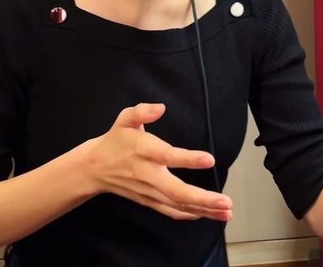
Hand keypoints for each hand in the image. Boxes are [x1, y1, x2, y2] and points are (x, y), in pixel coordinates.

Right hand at [85, 103, 231, 221]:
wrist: (95, 168)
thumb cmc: (116, 140)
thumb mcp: (125, 119)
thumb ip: (141, 111)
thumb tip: (160, 108)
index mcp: (144, 151)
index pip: (168, 156)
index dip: (188, 159)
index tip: (210, 159)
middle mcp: (148, 175)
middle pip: (176, 191)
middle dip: (203, 199)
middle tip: (225, 202)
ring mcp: (149, 192)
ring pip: (177, 205)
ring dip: (203, 211)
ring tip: (226, 212)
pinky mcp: (149, 201)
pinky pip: (171, 211)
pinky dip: (189, 215)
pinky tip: (207, 215)